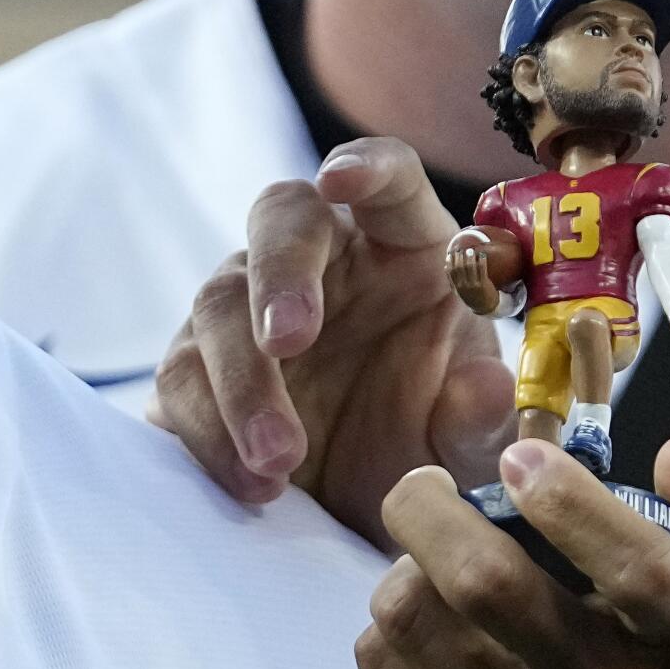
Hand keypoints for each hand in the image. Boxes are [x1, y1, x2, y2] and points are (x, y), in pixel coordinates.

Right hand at [148, 137, 516, 548]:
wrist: (374, 501)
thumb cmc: (434, 434)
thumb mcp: (472, 438)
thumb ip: (482, 415)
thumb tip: (488, 390)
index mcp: (406, 243)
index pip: (391, 176)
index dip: (367, 167)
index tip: (342, 180)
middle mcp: (326, 257)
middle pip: (281, 217)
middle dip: (280, 274)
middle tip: (288, 340)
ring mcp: (253, 303)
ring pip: (219, 303)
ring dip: (243, 383)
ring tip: (282, 463)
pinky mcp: (200, 364)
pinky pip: (180, 377)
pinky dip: (209, 430)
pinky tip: (252, 484)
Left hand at [359, 436, 669, 668]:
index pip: (636, 568)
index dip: (571, 502)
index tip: (523, 456)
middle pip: (491, 584)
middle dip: (437, 510)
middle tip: (428, 484)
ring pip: (417, 619)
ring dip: (410, 567)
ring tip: (432, 554)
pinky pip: (385, 665)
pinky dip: (393, 625)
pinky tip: (428, 614)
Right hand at [446, 231, 502, 315]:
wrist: (484, 307)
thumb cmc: (471, 297)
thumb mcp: (459, 291)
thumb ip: (452, 280)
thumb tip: (445, 266)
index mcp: (457, 287)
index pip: (451, 272)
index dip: (450, 261)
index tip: (450, 253)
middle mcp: (464, 286)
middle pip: (460, 268)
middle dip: (459, 257)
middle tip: (461, 249)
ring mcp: (474, 285)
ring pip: (470, 268)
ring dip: (470, 257)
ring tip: (470, 250)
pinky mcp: (483, 284)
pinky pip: (482, 269)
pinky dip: (481, 261)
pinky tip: (482, 255)